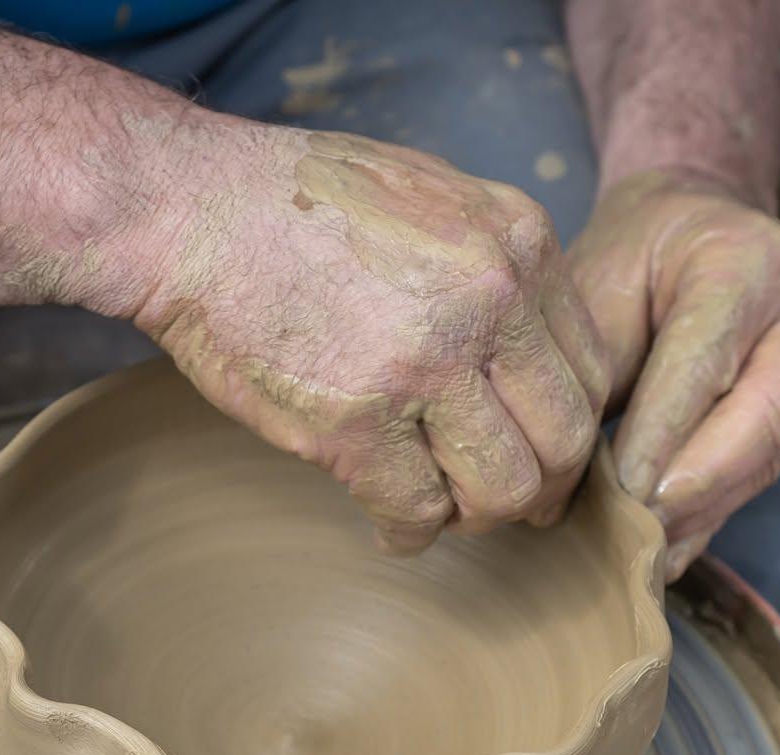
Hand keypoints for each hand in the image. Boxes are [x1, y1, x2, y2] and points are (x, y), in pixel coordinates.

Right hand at [132, 124, 607, 552]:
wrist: (190, 210)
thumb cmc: (296, 202)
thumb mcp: (432, 198)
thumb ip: (492, 267)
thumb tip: (528, 351)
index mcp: (518, 242)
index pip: (590, 370)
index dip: (565, 430)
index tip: (535, 454)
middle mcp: (490, 300)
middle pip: (563, 439)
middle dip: (537, 487)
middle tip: (496, 503)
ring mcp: (426, 365)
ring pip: (503, 488)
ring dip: (473, 515)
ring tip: (437, 508)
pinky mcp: (358, 422)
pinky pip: (418, 509)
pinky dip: (408, 531)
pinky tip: (388, 524)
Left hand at [567, 169, 779, 577]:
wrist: (696, 223)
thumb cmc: (635, 253)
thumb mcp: (601, 283)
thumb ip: (597, 372)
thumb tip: (573, 478)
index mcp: (749, 262)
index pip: (706, 363)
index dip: (665, 435)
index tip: (622, 491)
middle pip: (765, 419)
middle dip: (699, 486)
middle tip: (639, 533)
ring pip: (768, 454)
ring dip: (704, 511)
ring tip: (646, 553)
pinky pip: (762, 468)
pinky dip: (712, 514)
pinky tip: (669, 552)